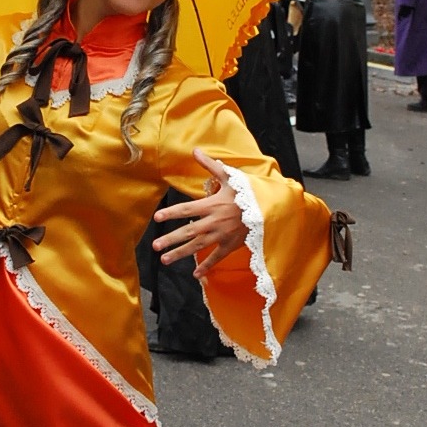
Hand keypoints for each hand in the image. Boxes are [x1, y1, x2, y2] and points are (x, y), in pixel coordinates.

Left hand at [152, 148, 247, 279]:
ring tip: (165, 259)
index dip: (171, 213)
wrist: (270, 208)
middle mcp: (214, 222)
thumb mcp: (230, 176)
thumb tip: (195, 151)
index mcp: (212, 205)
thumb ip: (210, 165)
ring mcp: (222, 235)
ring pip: (198, 246)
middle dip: (171, 239)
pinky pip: (217, 257)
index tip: (157, 218)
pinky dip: (207, 266)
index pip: (186, 209)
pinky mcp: (231, 245)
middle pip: (188, 231)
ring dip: (181, 254)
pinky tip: (195, 275)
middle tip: (155, 245)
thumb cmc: (249, 192)